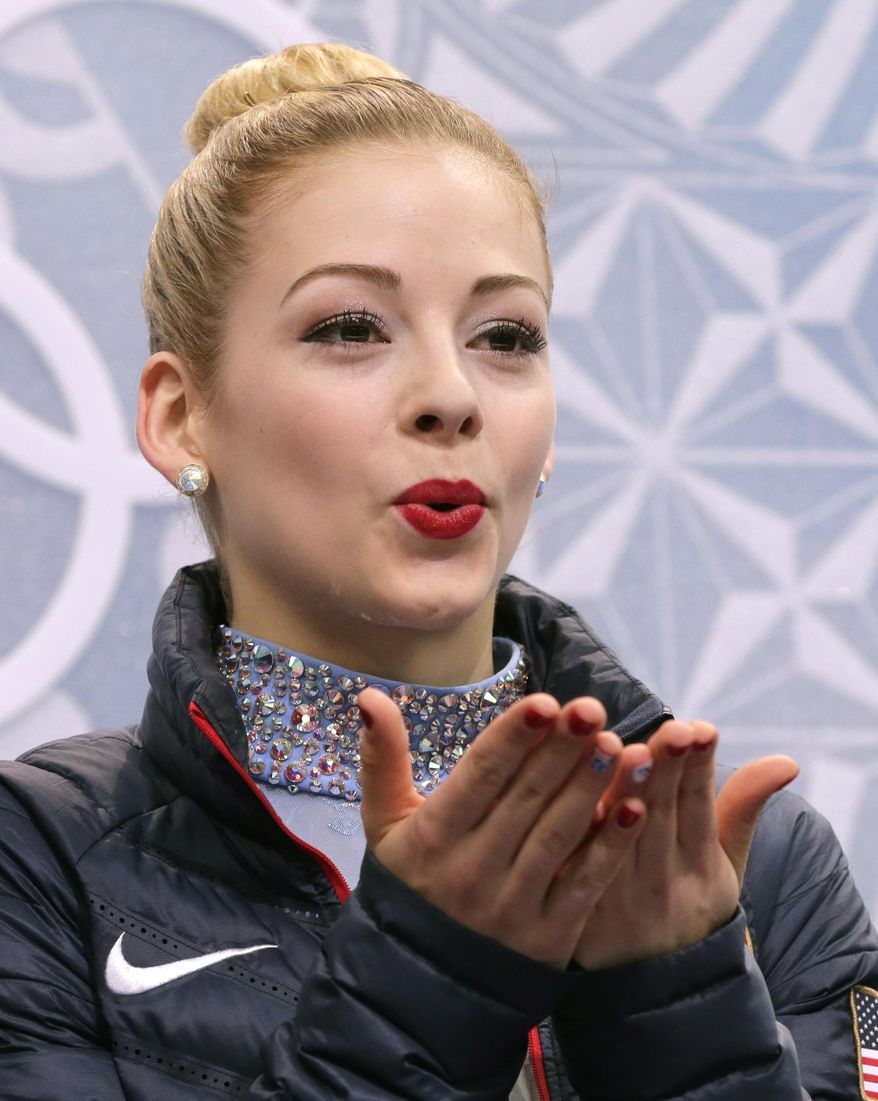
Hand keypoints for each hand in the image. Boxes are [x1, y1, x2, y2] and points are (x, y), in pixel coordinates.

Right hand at [357, 688, 646, 966]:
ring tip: (618, 745)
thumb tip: (369, 695)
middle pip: (526, 798)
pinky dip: (611, 847)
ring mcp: (513, 905)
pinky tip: (633, 807)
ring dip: (590, 789)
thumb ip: (381, 759)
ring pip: (558, 836)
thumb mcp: (383, 822)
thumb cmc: (408, 882)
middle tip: (592, 710)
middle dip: (561, 750)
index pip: (479, 776)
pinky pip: (584, 885)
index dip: (512, 738)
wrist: (418, 982)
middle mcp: (472, 869)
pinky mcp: (548, 936)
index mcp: (434, 836)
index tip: (544, 702)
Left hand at [571, 720, 797, 968]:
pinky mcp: (580, 908)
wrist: (651, 991)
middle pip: (662, 819)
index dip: (700, 770)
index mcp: (702, 872)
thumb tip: (788, 761)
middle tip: (669, 730)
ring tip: (628, 749)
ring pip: (620, 837)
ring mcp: (620, 899)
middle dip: (666, 772)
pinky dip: (580, 827)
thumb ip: (743, 808)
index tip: (701, 728)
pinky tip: (573, 787)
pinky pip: (578, 862)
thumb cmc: (690, 904)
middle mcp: (662, 885)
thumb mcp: (724, 866)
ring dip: (623, 793)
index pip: (701, 811)